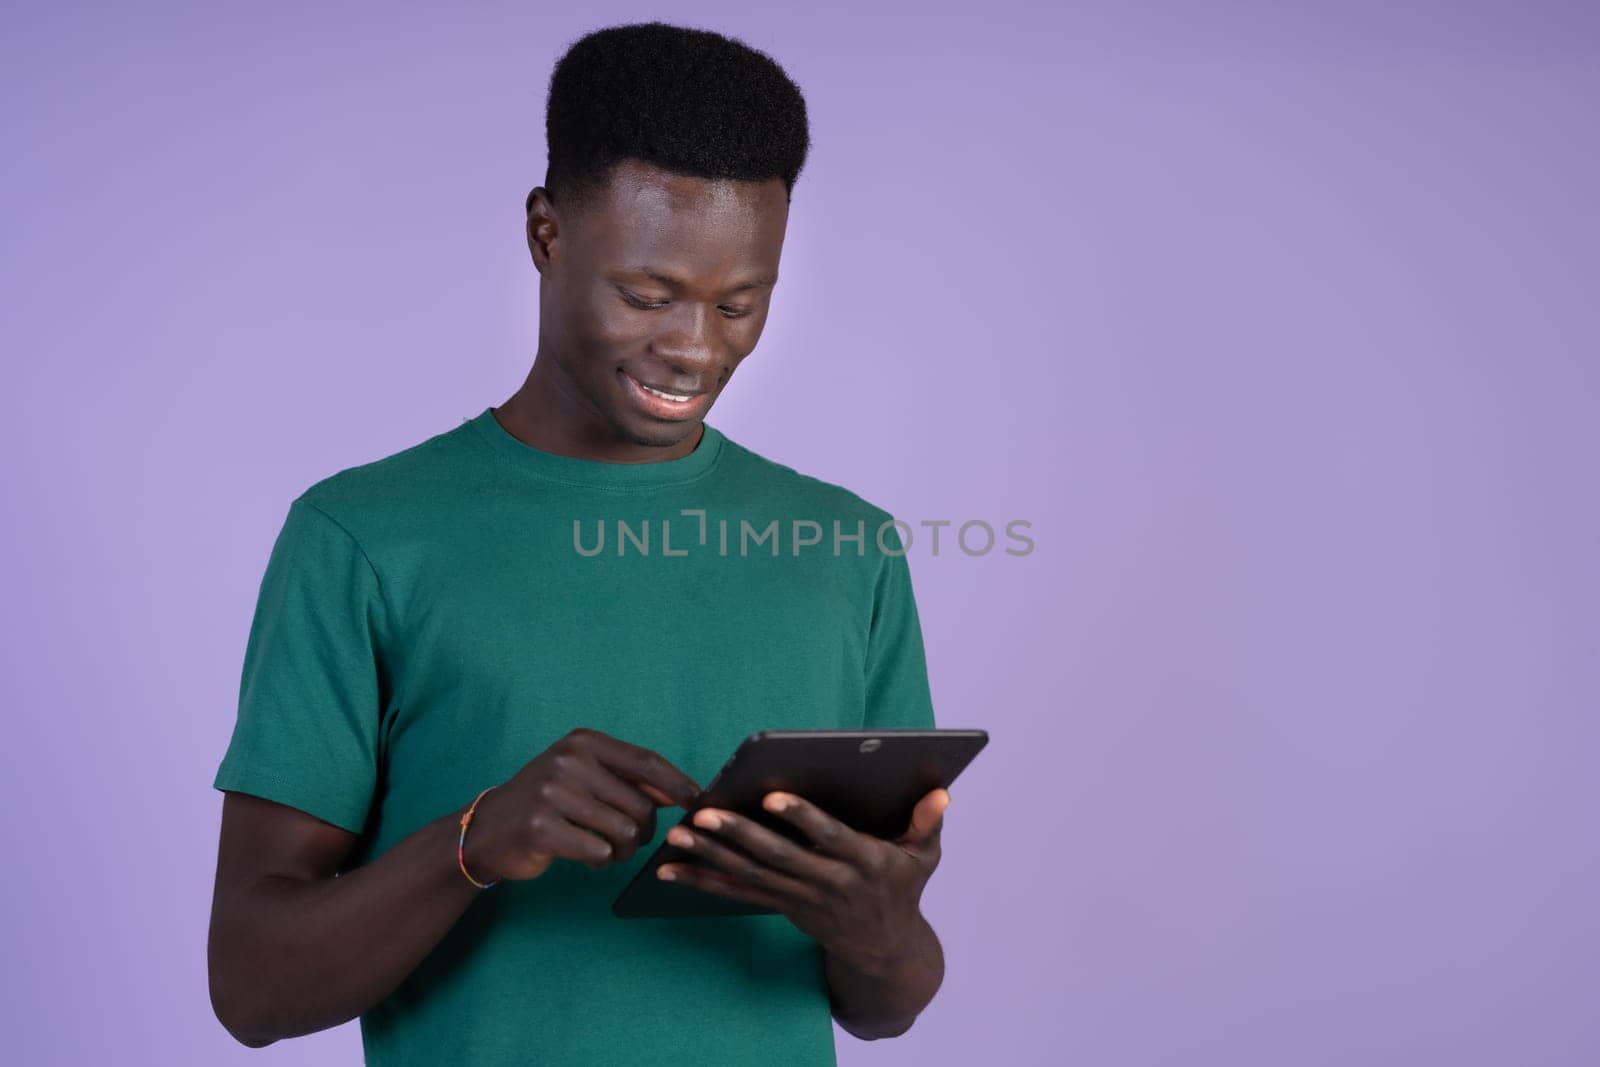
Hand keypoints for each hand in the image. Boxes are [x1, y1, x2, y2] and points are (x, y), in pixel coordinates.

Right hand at [464, 728, 701, 882]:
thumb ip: (629, 781)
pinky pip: (598, 852)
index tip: (697, 803)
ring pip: (623, 833)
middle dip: (644, 833)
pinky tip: (583, 855)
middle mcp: (569, 761)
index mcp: (584, 743)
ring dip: (622, 851)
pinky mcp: (541, 827)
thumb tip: (683, 792)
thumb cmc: (547, 802)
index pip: (646, 762)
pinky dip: (599, 861)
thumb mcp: (585, 777)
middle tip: (628, 843)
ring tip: (604, 850)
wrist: (486, 829)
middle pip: (640, 805)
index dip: (678, 785)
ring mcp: (552, 793)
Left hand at [657, 787, 950, 971]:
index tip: (771, 797)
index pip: (829, 837)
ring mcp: (801, 898)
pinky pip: (737, 893)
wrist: (884, 952)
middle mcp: (829, 882)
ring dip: (710, 856)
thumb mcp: (924, 858)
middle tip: (705, 814)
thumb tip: (940, 792)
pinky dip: (702, 881)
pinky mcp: (782, 907)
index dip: (801, 818)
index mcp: (864, 862)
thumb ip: (927, 823)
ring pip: (750, 875)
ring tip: (676, 834)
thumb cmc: (901, 890)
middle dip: (739, 834)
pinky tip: (670, 869)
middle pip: (778, 857)